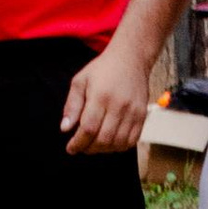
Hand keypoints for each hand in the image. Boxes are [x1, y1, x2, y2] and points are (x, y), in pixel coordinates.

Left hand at [61, 38, 151, 154]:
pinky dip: (119, 146)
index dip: (78, 143)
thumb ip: (72, 105)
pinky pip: (132, 140)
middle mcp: (119, 106)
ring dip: (104, 149)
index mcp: (100, 96)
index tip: (71, 148)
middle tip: (81, 147)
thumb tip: (65, 129)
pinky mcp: (142, 116)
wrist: (131, 59)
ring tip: (94, 145)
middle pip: (104, 139)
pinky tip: (110, 142)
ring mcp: (133, 112)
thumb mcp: (80, 81)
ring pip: (118, 143)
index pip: (88, 128)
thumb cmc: (102, 70)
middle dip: (89, 148)